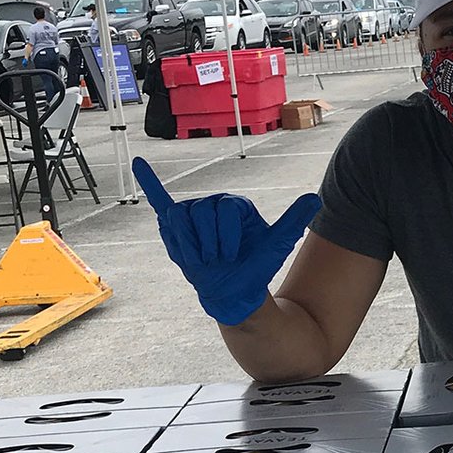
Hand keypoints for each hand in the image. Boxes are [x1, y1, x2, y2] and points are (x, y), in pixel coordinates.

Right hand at [133, 157, 319, 325]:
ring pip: (178, 219)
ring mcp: (192, 214)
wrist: (234, 289)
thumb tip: (314, 199)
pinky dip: (150, 182)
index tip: (232, 255)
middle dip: (208, 244)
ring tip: (203, 258)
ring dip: (190, 246)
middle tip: (217, 259)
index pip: (223, 209)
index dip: (226, 237)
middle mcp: (211, 204)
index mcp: (235, 204)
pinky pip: (161, 202)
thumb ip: (292, 221)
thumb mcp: (275, 245)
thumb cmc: (255, 266)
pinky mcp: (177, 227)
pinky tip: (137, 163)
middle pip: (200, 213)